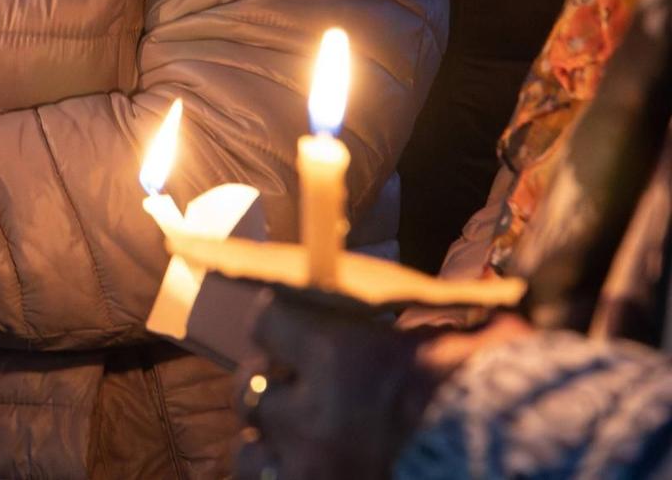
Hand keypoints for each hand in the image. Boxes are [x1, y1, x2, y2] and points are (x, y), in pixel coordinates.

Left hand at [232, 294, 533, 479]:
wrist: (532, 466)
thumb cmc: (505, 403)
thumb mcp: (465, 345)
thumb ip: (421, 330)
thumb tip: (415, 318)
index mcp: (343, 357)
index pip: (268, 319)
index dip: (282, 323)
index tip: (295, 327)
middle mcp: (314, 413)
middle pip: (254, 386)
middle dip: (277, 386)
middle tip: (301, 388)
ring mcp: (310, 468)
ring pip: (249, 448)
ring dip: (271, 441)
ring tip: (299, 441)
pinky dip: (280, 475)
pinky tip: (304, 471)